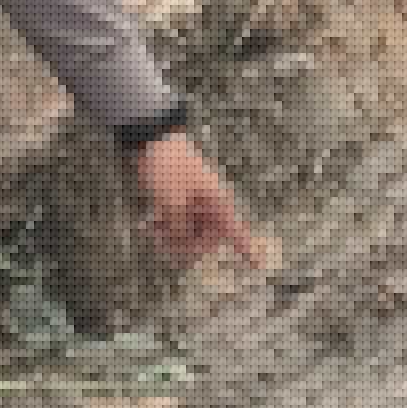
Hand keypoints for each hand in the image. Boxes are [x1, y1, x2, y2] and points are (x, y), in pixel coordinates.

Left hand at [129, 131, 269, 275]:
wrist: (152, 142)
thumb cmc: (169, 168)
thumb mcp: (172, 202)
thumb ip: (178, 229)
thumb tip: (181, 246)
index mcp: (216, 203)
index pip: (236, 231)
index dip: (248, 249)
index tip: (259, 265)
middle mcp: (209, 208)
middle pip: (204, 242)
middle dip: (182, 245)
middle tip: (160, 237)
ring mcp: (194, 208)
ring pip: (187, 238)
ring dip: (168, 238)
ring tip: (150, 228)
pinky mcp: (179, 206)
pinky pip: (175, 228)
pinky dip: (162, 229)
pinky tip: (146, 225)